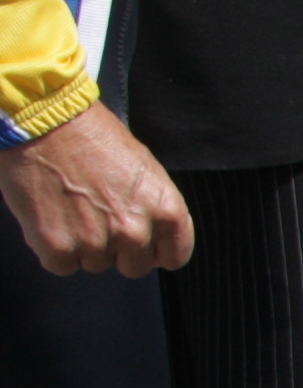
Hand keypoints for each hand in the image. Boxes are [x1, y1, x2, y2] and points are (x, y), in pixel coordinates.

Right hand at [0, 105, 195, 277]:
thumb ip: (153, 207)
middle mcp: (135, 231)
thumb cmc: (92, 136)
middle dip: (116, 248)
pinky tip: (51, 217)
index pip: (173, 257)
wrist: (45, 121)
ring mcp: (96, 242)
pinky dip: (53, 248)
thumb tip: (153, 238)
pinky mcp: (58, 247)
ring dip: (82, 245)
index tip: (139, 239)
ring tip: (70, 207)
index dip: (154, 249)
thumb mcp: (144, 170)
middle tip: (96, 216)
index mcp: (167, 212)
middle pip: (133, 267)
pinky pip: (62, 265)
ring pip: (95, 264)